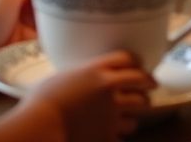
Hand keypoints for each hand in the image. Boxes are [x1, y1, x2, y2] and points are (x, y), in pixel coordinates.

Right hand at [25, 50, 154, 139]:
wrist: (40, 127)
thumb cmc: (42, 100)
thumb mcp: (62, 77)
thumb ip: (79, 75)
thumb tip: (80, 77)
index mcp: (97, 69)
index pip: (128, 58)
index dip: (136, 60)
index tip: (140, 65)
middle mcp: (110, 88)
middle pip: (142, 82)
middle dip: (148, 85)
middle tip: (149, 87)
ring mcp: (111, 113)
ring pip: (138, 111)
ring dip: (136, 113)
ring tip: (131, 115)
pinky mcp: (108, 136)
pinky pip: (124, 135)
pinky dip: (121, 134)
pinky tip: (115, 133)